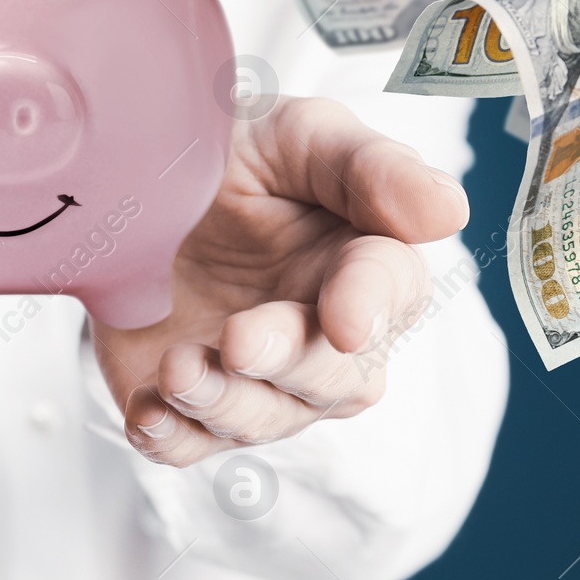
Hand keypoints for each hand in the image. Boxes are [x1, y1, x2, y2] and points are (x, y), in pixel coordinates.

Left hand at [93, 97, 469, 466]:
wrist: (132, 182)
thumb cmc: (236, 155)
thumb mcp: (298, 135)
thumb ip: (371, 168)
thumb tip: (447, 211)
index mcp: (364, 264)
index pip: (389, 291)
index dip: (369, 305)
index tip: (346, 320)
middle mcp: (322, 336)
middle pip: (333, 376)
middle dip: (288, 362)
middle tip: (239, 338)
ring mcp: (256, 379)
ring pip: (263, 419)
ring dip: (223, 402)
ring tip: (177, 367)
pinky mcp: (189, 405)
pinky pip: (190, 444)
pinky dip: (171, 438)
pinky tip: (148, 413)